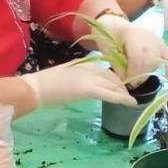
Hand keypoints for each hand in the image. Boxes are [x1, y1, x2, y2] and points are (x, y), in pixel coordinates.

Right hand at [20, 60, 135, 108]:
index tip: (123, 87)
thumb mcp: (65, 75)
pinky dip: (122, 98)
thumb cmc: (45, 83)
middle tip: (129, 95)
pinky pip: (109, 94)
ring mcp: (89, 78)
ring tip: (131, 100)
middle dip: (122, 86)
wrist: (36, 87)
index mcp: (84, 64)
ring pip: (114, 85)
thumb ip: (77, 76)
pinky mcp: (88, 89)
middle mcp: (90, 68)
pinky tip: (131, 102)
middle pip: (112, 77)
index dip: (116, 79)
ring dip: (124, 93)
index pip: (106, 71)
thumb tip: (83, 84)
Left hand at [84, 14, 167, 83]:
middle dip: (141, 74)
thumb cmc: (109, 38)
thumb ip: (118, 66)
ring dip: (149, 71)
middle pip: (149, 59)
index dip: (133, 71)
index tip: (127, 81)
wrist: (115, 25)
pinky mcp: (161, 43)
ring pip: (158, 60)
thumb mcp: (108, 51)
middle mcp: (147, 36)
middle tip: (133, 83)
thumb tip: (126, 80)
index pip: (137, 56)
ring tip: (139, 78)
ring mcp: (156, 39)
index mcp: (132, 35)